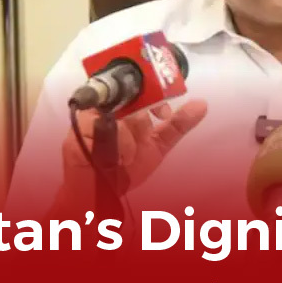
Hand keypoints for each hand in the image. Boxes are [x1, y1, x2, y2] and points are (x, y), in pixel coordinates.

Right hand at [60, 100, 207, 203]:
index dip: (155, 96)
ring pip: (120, 116)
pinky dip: (117, 145)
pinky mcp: (79, 130)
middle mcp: (109, 108)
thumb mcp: (158, 146)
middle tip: (145, 136)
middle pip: (130, 99)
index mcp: (127, 109)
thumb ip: (177, 125)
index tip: (163, 113)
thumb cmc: (126, 169)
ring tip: (127, 159)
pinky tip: (117, 159)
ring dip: (130, 142)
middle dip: (142, 122)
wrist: (101, 193)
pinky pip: (104, 128)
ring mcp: (92, 117)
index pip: (141, 88)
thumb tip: (202, 105)